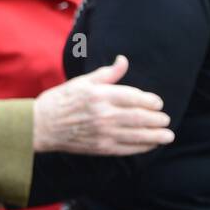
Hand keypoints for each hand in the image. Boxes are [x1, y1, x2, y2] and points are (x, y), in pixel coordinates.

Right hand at [33, 55, 172, 154]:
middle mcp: (104, 114)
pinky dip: (142, 147)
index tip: (158, 103)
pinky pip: (128, 148)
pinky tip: (151, 145)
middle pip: (140, 117)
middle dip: (157, 119)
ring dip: (156, 136)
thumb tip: (123, 60)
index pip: (135, 97)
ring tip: (168, 135)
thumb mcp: (82, 82)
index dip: (151, 101)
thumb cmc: (60, 100)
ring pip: (138, 135)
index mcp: (100, 95)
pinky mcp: (101, 148)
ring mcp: (103, 133)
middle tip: (166, 119)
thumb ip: (106, 74)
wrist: (41, 125)